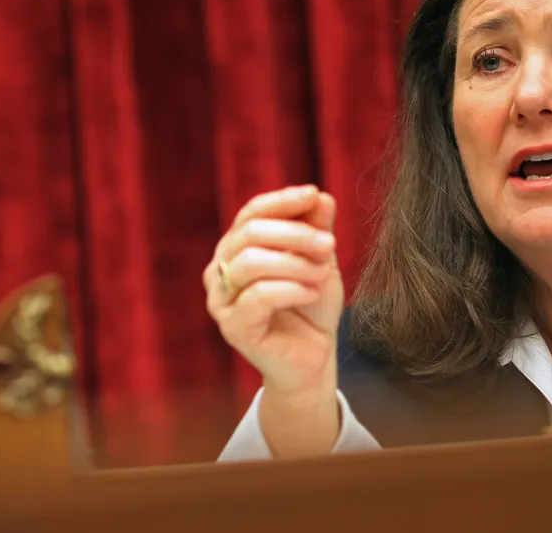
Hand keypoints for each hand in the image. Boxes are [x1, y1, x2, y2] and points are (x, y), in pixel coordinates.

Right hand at [204, 185, 344, 455]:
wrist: (315, 356)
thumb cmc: (312, 305)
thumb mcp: (320, 260)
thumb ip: (316, 229)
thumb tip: (320, 196)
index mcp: (237, 248)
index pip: (251, 212)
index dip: (281, 201)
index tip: (313, 194)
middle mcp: (220, 269)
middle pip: (249, 233)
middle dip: (294, 233)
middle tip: (330, 244)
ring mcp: (221, 299)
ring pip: (250, 262)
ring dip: (294, 262)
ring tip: (323, 272)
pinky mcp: (233, 327)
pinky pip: (257, 296)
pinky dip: (290, 288)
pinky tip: (311, 292)